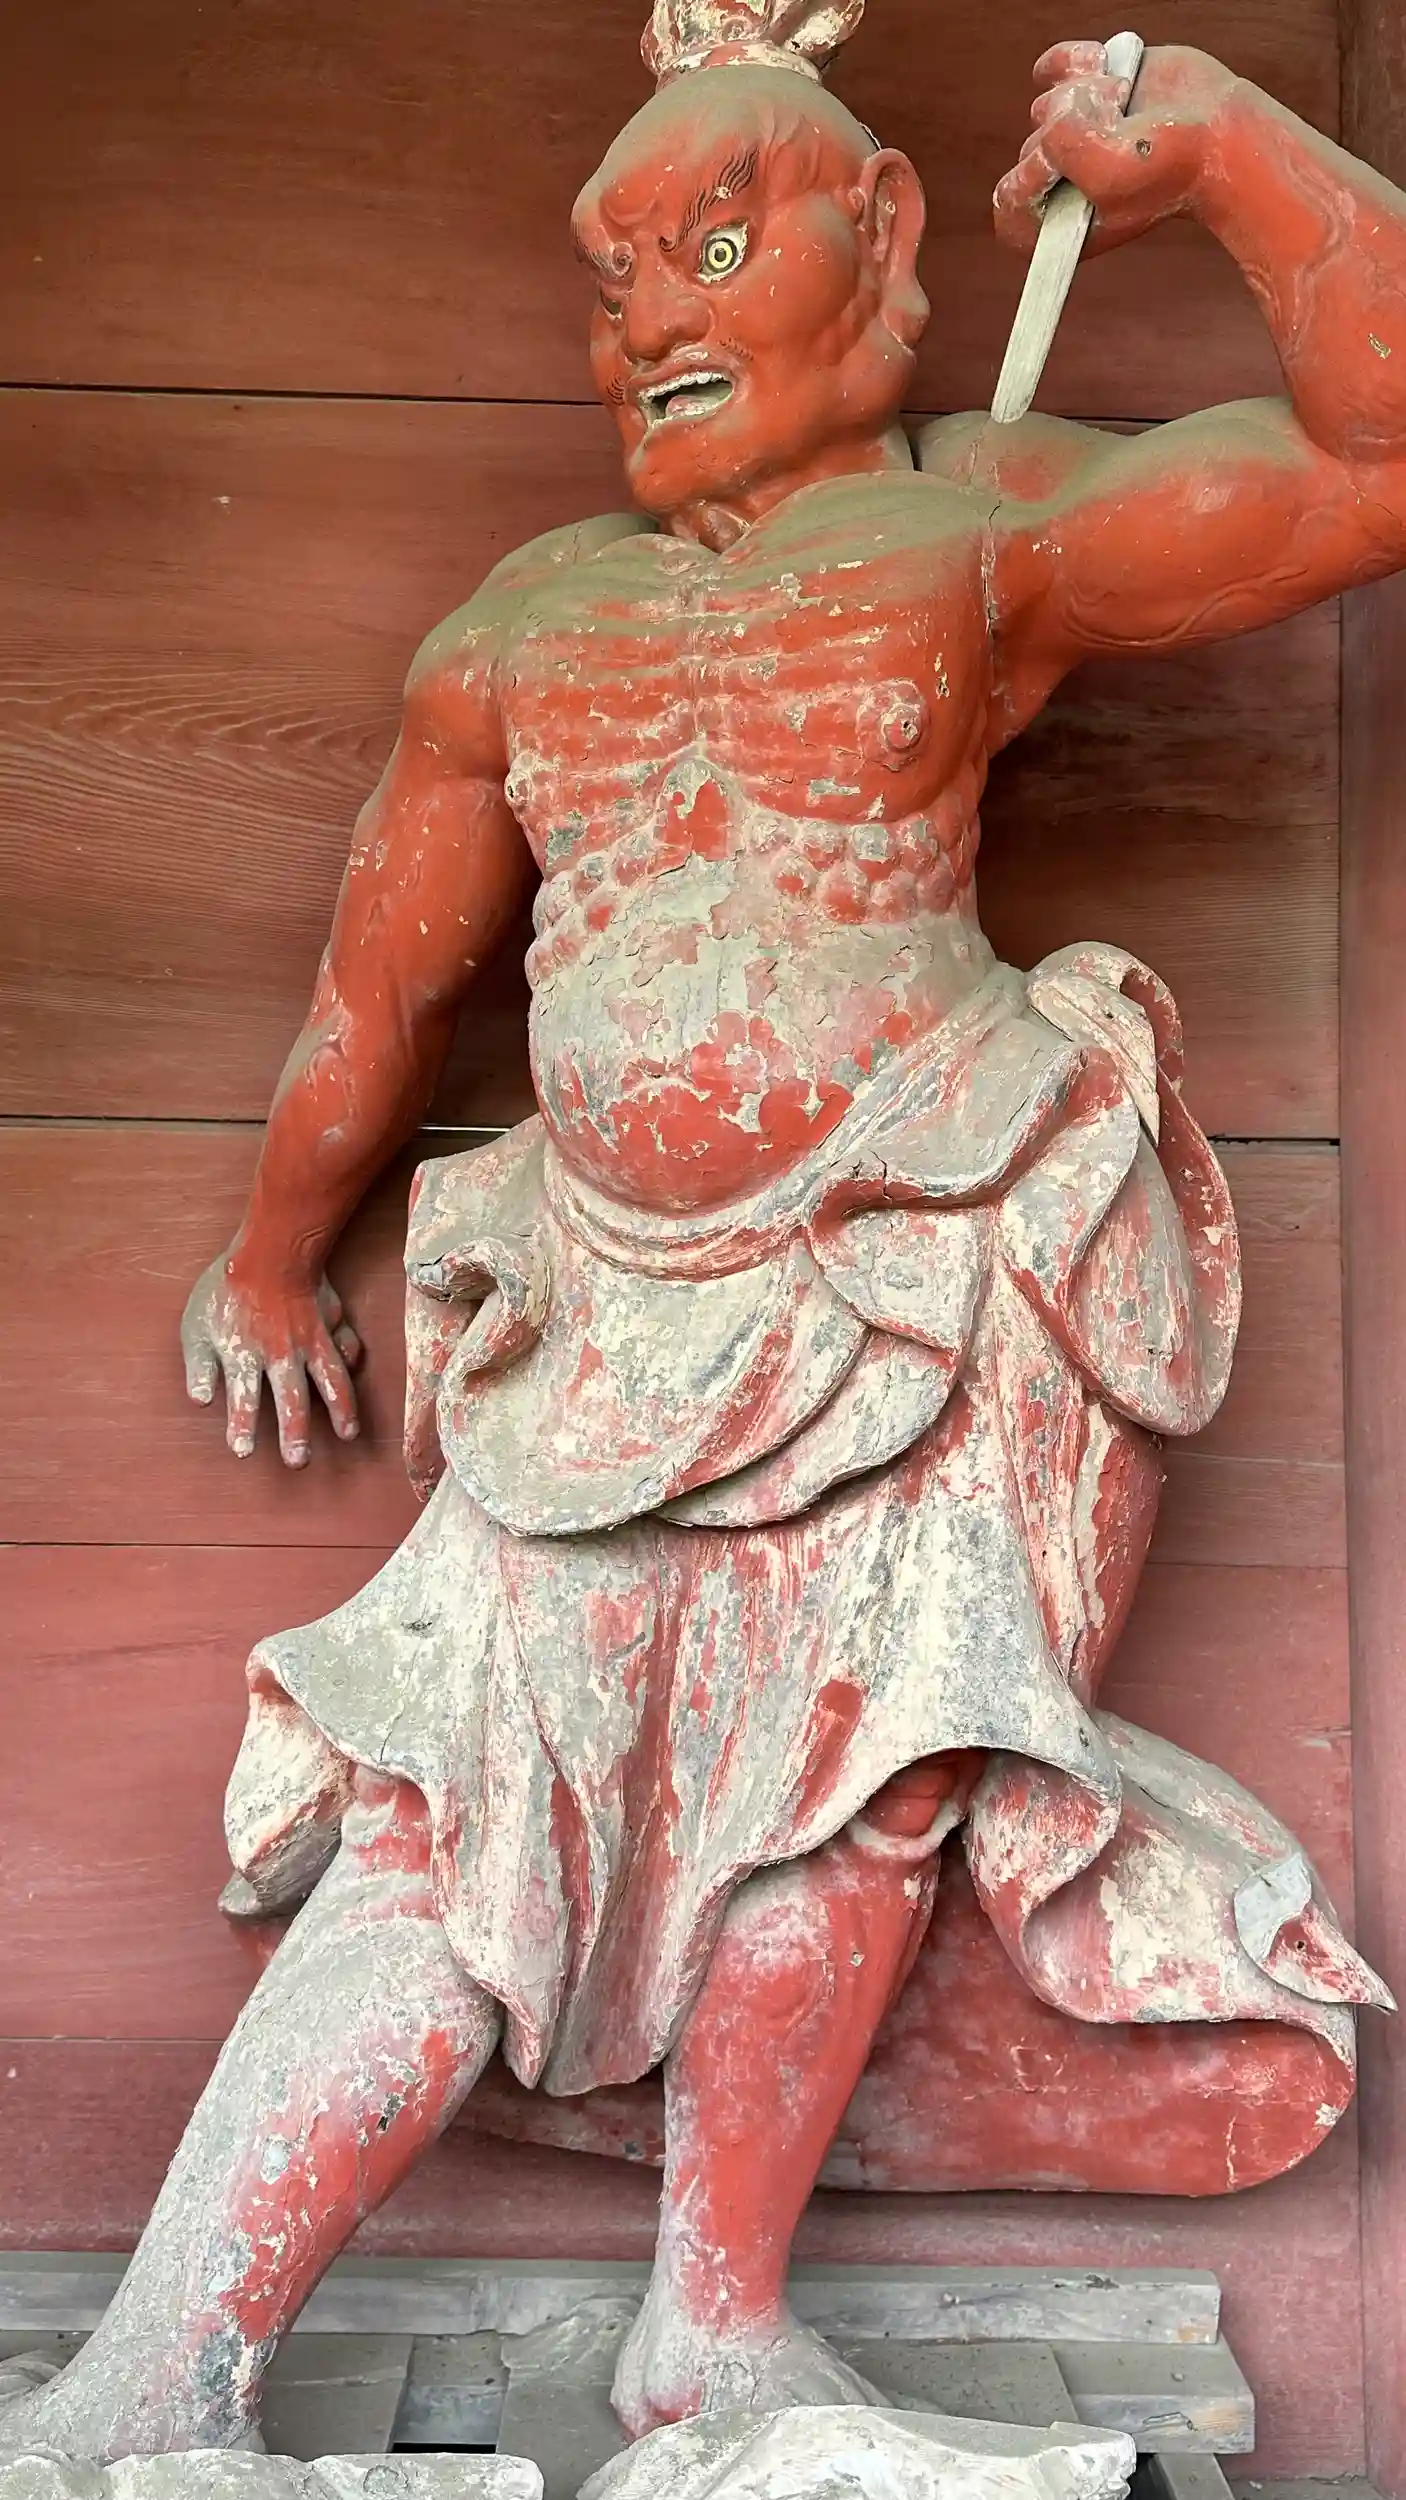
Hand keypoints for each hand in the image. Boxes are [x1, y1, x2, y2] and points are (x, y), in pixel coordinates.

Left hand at [181, 1252, 363, 1465]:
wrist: (268, 1246)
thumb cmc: (225, 1287)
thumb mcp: (197, 1326)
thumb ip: (200, 1367)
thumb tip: (200, 1401)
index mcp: (247, 1356)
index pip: (244, 1401)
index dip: (243, 1428)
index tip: (243, 1452)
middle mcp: (283, 1355)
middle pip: (292, 1401)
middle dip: (295, 1434)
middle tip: (298, 1461)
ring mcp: (311, 1340)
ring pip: (331, 1381)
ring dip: (340, 1410)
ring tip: (348, 1433)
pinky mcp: (330, 1321)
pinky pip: (347, 1345)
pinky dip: (352, 1360)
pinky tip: (354, 1372)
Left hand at [994, 43, 1236, 259]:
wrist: (1218, 129)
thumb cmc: (1170, 167)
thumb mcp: (1107, 175)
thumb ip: (1061, 147)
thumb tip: (1052, 108)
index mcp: (1063, 219)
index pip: (1008, 206)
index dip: (1024, 187)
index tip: (1056, 174)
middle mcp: (1064, 177)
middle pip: (1028, 151)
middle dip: (1069, 137)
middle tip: (1117, 139)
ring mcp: (1076, 131)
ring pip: (1043, 107)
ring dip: (1084, 99)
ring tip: (1124, 108)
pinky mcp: (1089, 88)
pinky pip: (1051, 68)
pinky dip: (1069, 61)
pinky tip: (1098, 64)